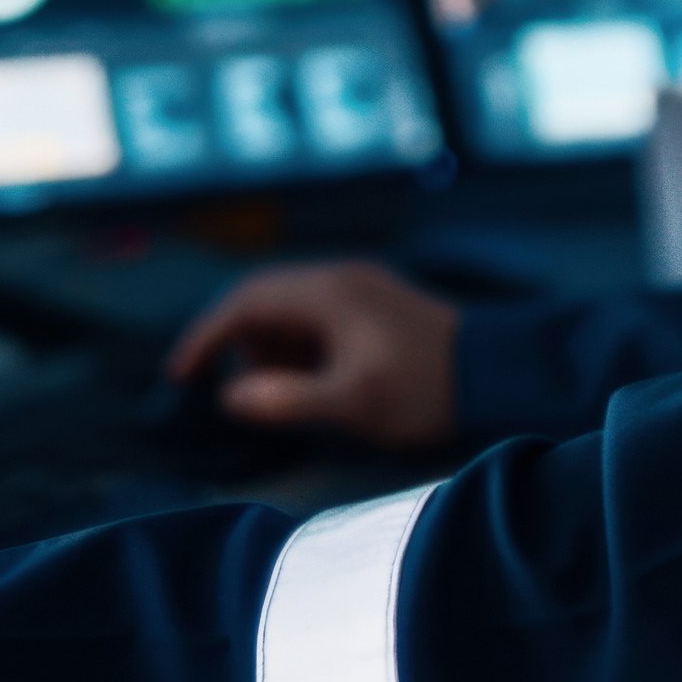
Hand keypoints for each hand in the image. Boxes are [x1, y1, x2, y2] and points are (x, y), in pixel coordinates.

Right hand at [165, 259, 459, 449]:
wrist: (500, 372)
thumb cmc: (425, 390)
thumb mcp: (354, 404)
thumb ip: (288, 400)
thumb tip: (232, 395)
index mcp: (328, 292)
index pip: (245, 302)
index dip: (207, 337)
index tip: (181, 375)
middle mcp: (340, 276)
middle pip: (263, 296)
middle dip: (236, 341)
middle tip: (226, 387)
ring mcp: (361, 285)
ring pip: (290, 305)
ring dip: (270, 344)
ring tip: (276, 390)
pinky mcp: (377, 301)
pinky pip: (317, 312)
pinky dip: (298, 342)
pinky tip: (310, 378)